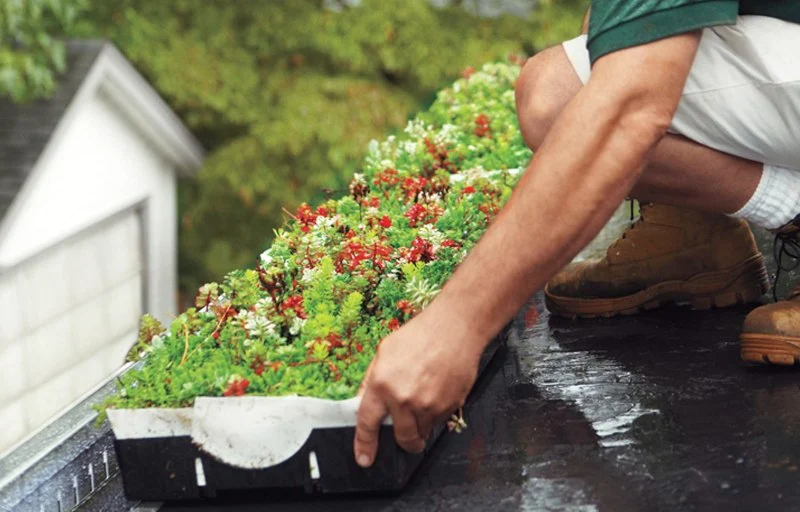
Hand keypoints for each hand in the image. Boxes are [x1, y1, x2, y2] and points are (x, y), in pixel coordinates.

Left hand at [353, 309, 483, 467]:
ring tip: (426, 398)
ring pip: (423, 431)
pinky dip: (438, 414)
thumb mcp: (385, 351)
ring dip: (422, 424)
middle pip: (402, 438)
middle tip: (408, 436)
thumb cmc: (421, 335)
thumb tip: (363, 401)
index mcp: (382, 384)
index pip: (367, 423)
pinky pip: (440, 421)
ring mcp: (428, 405)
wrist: (455, 328)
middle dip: (406, 442)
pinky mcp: (449, 406)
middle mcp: (403, 399)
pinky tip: (439, 390)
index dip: (365, 445)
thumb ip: (372, 379)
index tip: (365, 459)